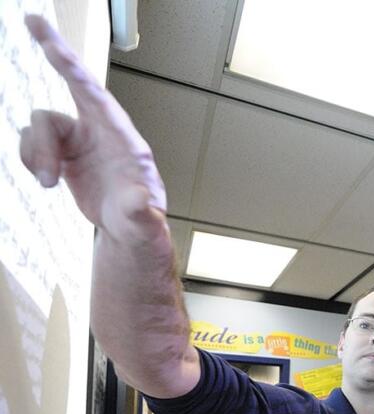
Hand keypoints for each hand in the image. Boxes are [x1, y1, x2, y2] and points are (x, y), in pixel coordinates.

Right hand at [20, 16, 169, 251]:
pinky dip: (29, 158)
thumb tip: (140, 201)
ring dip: (34, 151)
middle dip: (55, 53)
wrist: (128, 234)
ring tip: (49, 183)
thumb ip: (141, 213)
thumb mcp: (145, 223)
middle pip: (70, 85)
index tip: (50, 40)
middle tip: (33, 21)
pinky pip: (32, 142)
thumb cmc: (142, 226)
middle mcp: (101, 131)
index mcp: (124, 141)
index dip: (72, 67)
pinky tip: (46, 181)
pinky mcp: (63, 151)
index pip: (95, 95)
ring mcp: (80, 139)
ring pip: (40, 124)